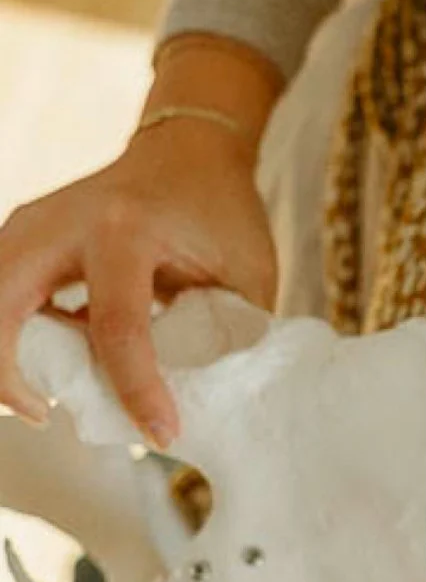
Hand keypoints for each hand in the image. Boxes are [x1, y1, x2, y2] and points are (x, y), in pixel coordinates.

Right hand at [0, 120, 276, 447]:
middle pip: (0, 306)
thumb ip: (232, 335)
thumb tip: (216, 407)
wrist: (188, 148)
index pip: (117, 327)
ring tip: (49, 391)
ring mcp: (31, 224)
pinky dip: (11, 334)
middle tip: (47, 413)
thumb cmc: (220, 211)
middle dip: (7, 374)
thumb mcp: (245, 271)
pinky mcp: (20, 237)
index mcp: (127, 228)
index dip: (136, 390)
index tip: (162, 433)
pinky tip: (55, 356)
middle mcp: (63, 222)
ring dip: (3, 356)